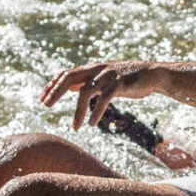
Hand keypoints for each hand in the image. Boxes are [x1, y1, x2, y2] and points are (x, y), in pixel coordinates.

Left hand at [41, 61, 163, 129]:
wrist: (152, 74)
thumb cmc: (128, 78)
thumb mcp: (105, 78)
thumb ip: (89, 81)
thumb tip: (72, 88)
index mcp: (92, 69)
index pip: (66, 74)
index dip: (52, 85)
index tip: (42, 99)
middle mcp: (97, 70)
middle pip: (69, 77)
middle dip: (55, 91)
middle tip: (45, 105)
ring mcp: (108, 76)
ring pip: (85, 91)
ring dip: (78, 111)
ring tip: (75, 127)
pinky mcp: (120, 84)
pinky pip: (104, 99)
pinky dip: (96, 112)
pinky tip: (92, 123)